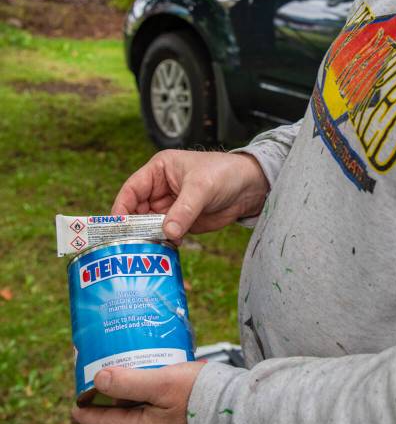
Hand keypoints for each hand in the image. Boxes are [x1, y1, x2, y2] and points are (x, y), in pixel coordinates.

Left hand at [71, 361, 205, 423]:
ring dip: (135, 402)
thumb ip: (128, 382)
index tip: (74, 407)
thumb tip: (99, 380)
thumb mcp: (161, 382)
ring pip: (142, 420)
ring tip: (133, 380)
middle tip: (105, 384)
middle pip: (124, 422)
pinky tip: (159, 388)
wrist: (239, 408)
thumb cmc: (201, 394)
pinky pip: (159, 420)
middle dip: (113, 403)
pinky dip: (152, 405)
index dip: (88, 413)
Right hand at [111, 149, 269, 241]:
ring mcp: (169, 207)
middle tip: (129, 246)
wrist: (250, 187)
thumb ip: (184, 209)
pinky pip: (164, 235)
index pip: (131, 189)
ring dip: (147, 239)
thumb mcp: (202, 187)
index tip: (117, 227)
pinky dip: (162, 244)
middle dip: (133, 228)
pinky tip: (163, 252)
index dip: (121, 208)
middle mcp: (159, 189)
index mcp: (158, 170)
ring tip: (146, 252)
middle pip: (136, 211)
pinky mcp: (180, 222)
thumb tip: (168, 232)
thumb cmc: (225, 173)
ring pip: (148, 226)